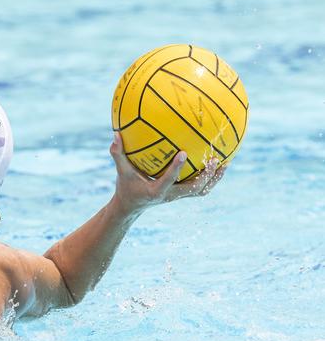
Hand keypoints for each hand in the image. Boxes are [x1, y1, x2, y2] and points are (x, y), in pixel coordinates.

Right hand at [109, 132, 226, 212]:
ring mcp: (177, 196)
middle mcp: (169, 196)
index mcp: (155, 191)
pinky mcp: (180, 194)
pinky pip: (199, 188)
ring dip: (213, 179)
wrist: (131, 206)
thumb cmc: (126, 186)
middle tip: (214, 160)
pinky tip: (215, 166)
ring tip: (225, 164)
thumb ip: (118, 154)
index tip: (184, 153)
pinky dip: (209, 179)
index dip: (176, 168)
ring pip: (200, 190)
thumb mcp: (121, 172)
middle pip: (193, 188)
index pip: (168, 180)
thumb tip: (115, 134)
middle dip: (206, 176)